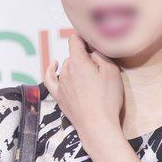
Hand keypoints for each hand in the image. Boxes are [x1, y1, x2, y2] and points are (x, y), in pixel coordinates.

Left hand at [42, 34, 124, 149]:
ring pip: (67, 66)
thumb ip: (100, 56)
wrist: (97, 124)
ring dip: (77, 66)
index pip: (76, 40)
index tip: (93, 38)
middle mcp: (65, 70)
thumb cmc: (107, 99)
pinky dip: (51, 69)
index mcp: (78, 61)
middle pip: (73, 55)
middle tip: (100, 64)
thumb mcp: (112, 72)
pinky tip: (53, 65)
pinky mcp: (58, 95)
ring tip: (91, 74)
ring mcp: (60, 83)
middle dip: (85, 55)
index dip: (84, 36)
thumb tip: (92, 48)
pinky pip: (50, 78)